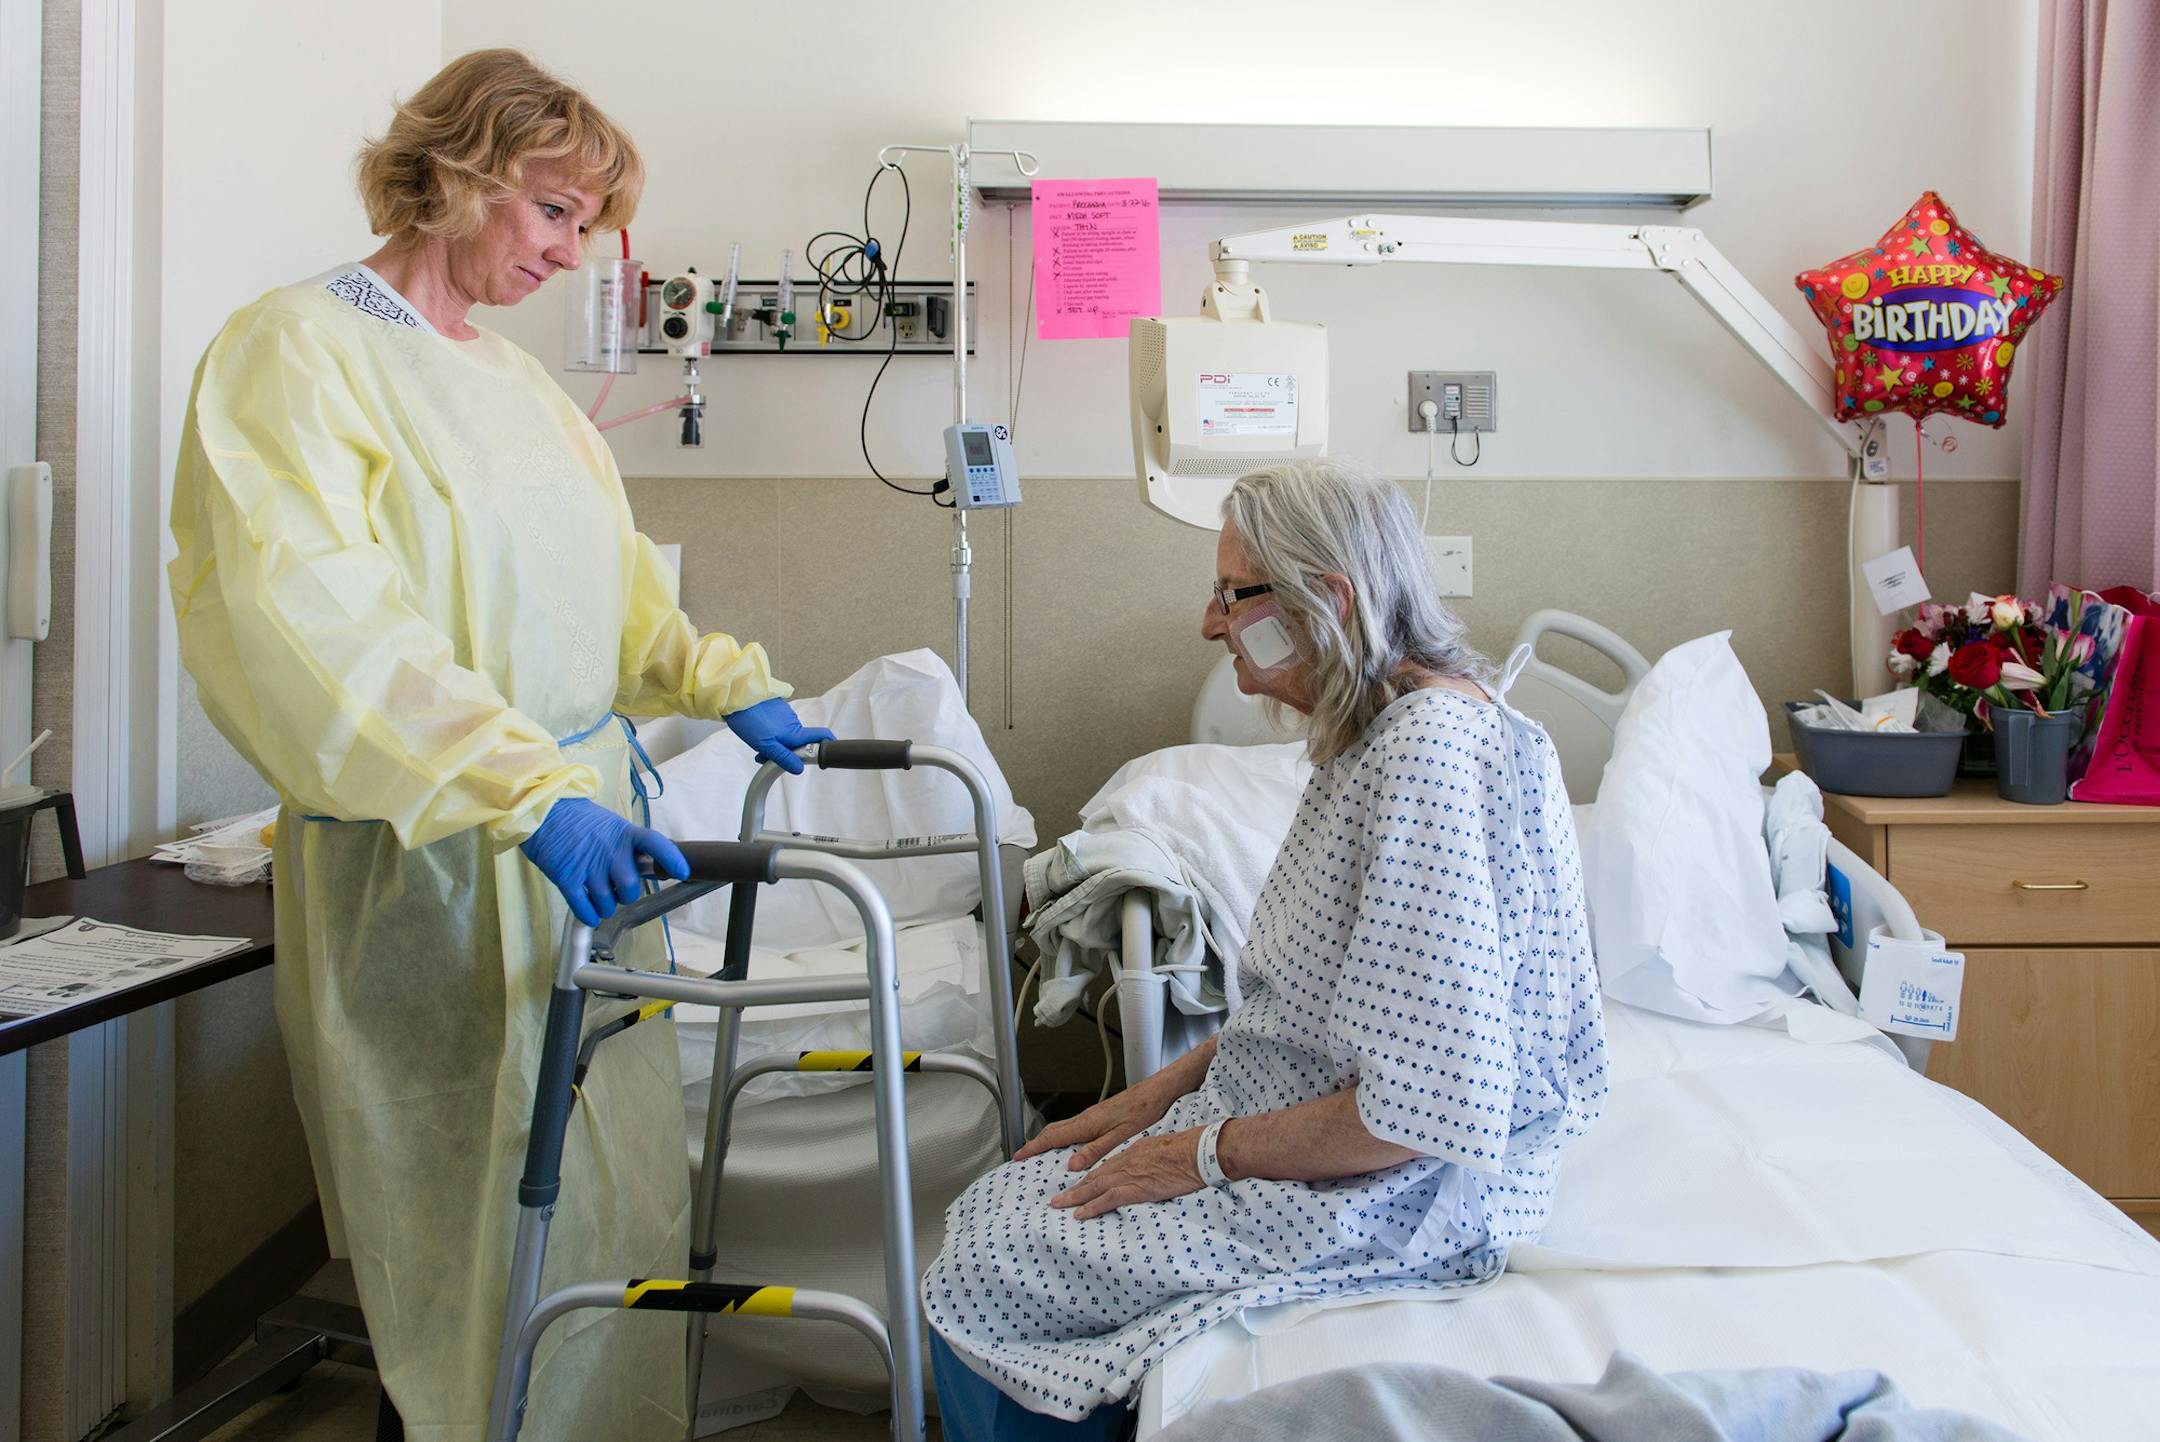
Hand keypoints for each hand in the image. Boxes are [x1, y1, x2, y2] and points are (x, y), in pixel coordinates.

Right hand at [520, 797, 688, 926]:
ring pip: (609, 903)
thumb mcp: (611, 824)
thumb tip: (650, 866)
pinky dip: (590, 916)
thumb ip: (629, 845)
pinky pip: (584, 909)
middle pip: (631, 888)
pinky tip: (590, 912)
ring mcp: (588, 866)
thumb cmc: (578, 820)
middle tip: (620, 890)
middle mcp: (609, 851)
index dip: (671, 858)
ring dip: (607, 906)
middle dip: (627, 895)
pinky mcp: (567, 879)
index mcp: (624, 834)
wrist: (542, 812)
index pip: (654, 843)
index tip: (683, 871)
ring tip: (600, 896)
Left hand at [723, 698, 835, 775]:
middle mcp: (794, 722)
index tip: (824, 757)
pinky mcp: (777, 709)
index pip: (821, 737)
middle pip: (800, 742)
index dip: (827, 746)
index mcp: (795, 732)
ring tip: (758, 743)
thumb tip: (799, 769)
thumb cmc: (750, 720)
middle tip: (768, 757)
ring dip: (777, 743)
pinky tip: (758, 732)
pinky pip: (780, 725)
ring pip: (787, 734)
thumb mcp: (765, 745)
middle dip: (788, 752)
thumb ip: (783, 757)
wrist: (737, 697)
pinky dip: (772, 732)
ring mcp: (786, 714)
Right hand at [1013, 1077, 1178, 1169]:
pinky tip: (1069, 1144)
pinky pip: (1073, 1126)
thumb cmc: (1144, 1110)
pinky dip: (1063, 1136)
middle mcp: (1087, 1117)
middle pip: (1053, 1131)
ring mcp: (1093, 1115)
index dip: (1033, 1148)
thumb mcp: (1121, 1136)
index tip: (1018, 1156)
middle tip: (1023, 1156)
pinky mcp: (1101, 1115)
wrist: (1158, 1091)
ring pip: (1062, 1127)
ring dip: (1048, 1139)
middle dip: (1036, 1144)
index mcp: (1088, 1123)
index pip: (1052, 1137)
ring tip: (1040, 1152)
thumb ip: (1095, 1150)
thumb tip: (1072, 1164)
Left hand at [1050, 1128, 1207, 1219]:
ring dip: (1075, 1197)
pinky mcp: (1137, 1188)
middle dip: (1075, 1188)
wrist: (1198, 1152)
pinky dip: (1092, 1207)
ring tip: (1059, 1206)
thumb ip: (1149, 1159)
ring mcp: (1130, 1175)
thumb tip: (1148, 1168)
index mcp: (1134, 1151)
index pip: (1106, 1166)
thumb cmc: (1188, 1150)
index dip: (1090, 1177)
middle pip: (1095, 1176)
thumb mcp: (1163, 1148)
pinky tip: (1080, 1214)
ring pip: (1095, 1187)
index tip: (1078, 1185)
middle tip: (1058, 1197)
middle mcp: (1127, 1162)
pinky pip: (1109, 1199)